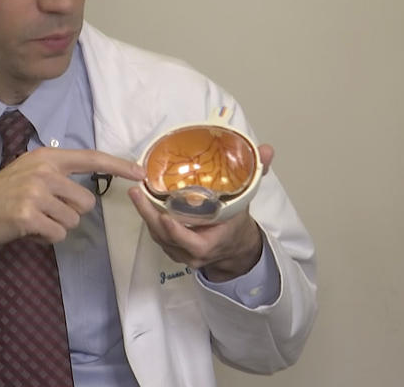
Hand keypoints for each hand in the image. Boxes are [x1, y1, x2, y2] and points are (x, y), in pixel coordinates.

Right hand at [0, 148, 143, 270]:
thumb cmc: (1, 194)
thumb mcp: (28, 172)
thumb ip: (56, 175)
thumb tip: (88, 193)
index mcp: (46, 157)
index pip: (91, 158)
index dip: (118, 166)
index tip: (141, 174)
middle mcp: (44, 171)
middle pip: (86, 202)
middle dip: (70, 213)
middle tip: (43, 211)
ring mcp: (36, 193)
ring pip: (73, 221)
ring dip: (56, 226)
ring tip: (32, 219)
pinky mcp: (30, 216)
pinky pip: (58, 234)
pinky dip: (46, 238)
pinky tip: (27, 230)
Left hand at [127, 143, 274, 281]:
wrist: (234, 247)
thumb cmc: (236, 224)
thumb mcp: (246, 200)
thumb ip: (255, 175)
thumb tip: (267, 150)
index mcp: (210, 244)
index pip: (190, 242)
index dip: (176, 232)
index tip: (166, 216)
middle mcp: (192, 252)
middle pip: (165, 236)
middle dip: (149, 215)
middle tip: (138, 193)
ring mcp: (179, 252)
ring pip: (158, 236)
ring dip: (145, 215)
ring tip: (136, 192)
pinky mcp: (171, 248)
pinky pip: (157, 235)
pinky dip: (149, 219)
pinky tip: (141, 201)